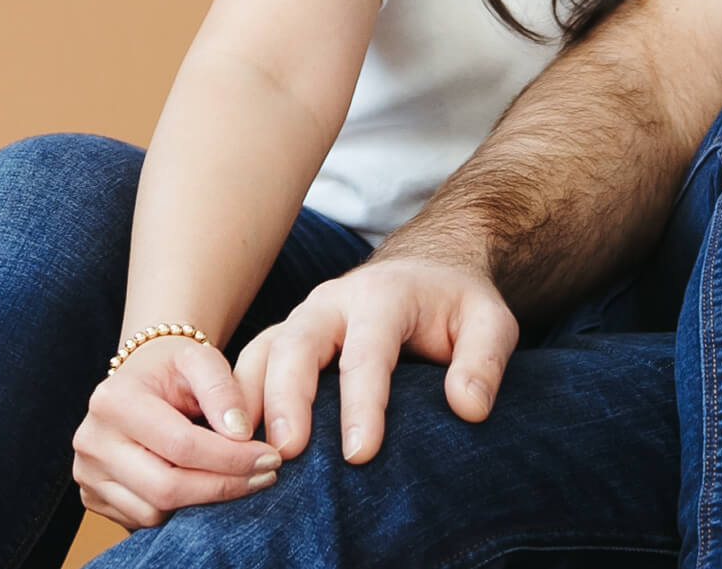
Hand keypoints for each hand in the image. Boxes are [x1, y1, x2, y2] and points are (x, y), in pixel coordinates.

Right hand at [71, 336, 279, 529]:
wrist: (142, 380)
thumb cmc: (175, 369)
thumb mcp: (202, 359)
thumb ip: (223, 389)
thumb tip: (240, 434)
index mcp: (113, 401)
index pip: (181, 445)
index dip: (232, 458)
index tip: (271, 457)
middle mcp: (92, 440)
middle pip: (166, 487)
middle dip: (223, 487)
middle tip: (265, 476)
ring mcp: (87, 474)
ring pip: (154, 511)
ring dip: (203, 502)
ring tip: (236, 478)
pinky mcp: (93, 497)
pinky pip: (141, 520)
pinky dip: (177, 510)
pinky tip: (201, 485)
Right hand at [233, 255, 518, 465]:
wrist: (426, 268)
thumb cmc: (456, 303)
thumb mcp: (490, 321)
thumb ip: (484, 361)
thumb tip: (467, 409)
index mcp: (383, 296)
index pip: (368, 353)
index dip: (362, 405)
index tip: (359, 454)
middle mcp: (331, 302)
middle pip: (297, 346)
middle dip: (287, 399)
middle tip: (287, 453)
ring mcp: (302, 319)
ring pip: (261, 353)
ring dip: (247, 400)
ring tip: (242, 452)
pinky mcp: (285, 338)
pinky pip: (249, 365)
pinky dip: (235, 400)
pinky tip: (231, 442)